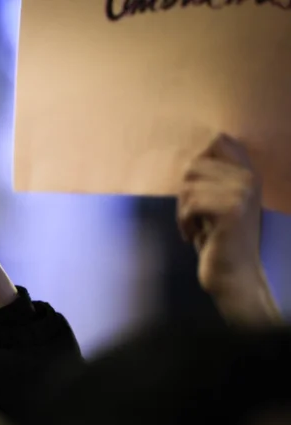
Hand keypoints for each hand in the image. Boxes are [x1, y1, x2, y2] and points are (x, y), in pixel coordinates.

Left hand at [178, 134, 262, 294]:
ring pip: (188, 185)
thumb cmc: (217, 239)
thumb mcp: (215, 202)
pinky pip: (190, 203)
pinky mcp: (233, 210)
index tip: (196, 191)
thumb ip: (210, 177)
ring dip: (182, 210)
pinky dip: (183, 221)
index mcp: (248, 172)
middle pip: (194, 165)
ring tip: (193, 226)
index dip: (197, 161)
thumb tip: (189, 156)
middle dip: (184, 192)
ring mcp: (243, 192)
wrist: (233, 275)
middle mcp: (250, 178)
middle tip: (191, 216)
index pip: (219, 140)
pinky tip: (192, 235)